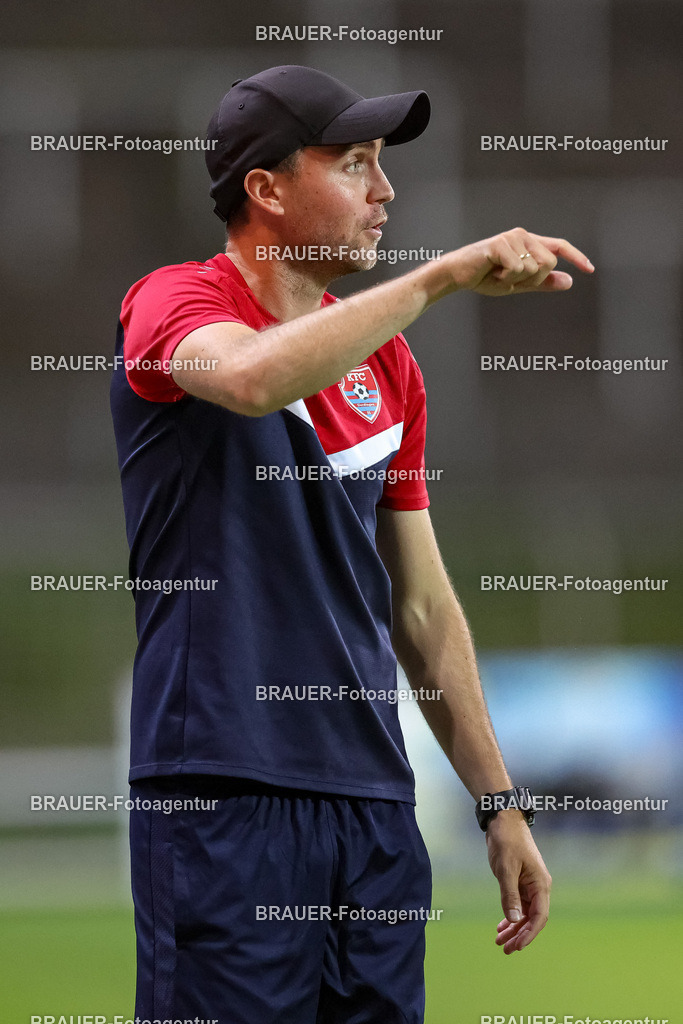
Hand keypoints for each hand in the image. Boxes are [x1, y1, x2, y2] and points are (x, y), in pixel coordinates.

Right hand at [441, 227, 593, 296]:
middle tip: (511, 280)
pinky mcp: (501, 243)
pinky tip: (493, 272)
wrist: (459, 275)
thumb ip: (543, 282)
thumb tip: (569, 281)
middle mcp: (524, 236)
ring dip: (516, 280)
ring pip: (533, 268)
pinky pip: (517, 268)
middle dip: (533, 280)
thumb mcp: (519, 284)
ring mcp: (512, 238)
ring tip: (499, 274)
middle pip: (549, 263)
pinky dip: (506, 278)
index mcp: (530, 243)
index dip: (576, 257)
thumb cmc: (486, 277)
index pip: (559, 247)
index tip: (589, 269)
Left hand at [485, 810, 551, 953]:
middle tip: (505, 949)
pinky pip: (518, 905)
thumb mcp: (506, 869)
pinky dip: (510, 916)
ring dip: (513, 928)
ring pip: (524, 914)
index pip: (539, 917)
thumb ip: (510, 895)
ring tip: (500, 942)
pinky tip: (501, 926)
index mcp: (541, 885)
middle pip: (532, 919)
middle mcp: (538, 887)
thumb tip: (515, 920)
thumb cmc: (507, 841)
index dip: (529, 934)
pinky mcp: (519, 882)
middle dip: (520, 935)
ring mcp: (529, 885)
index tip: (517, 946)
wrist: (503, 820)